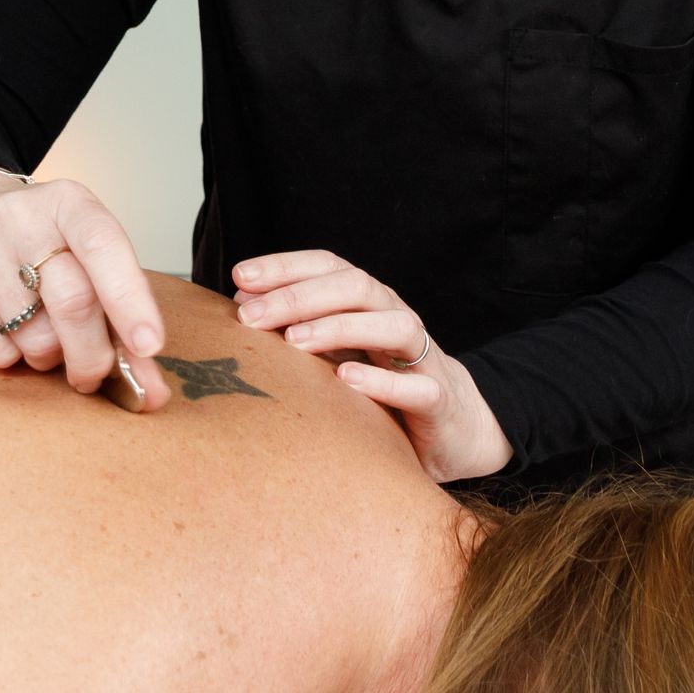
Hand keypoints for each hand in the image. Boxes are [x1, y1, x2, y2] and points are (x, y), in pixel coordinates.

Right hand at [0, 172, 170, 409]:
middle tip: (96, 375)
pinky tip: (8, 329)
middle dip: (94, 355)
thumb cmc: (40, 241)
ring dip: (51, 357)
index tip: (149, 346)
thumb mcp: (83, 250)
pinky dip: (14, 358)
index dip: (130, 299)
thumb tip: (151, 390)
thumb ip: (119, 309)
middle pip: (72, 301)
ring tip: (44, 334)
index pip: (104, 246)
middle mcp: (20, 217)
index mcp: (68, 202)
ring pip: (35, 337)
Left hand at [233, 249, 513, 482]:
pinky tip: (347, 379)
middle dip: (300, 296)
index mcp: (369, 302)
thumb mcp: (338, 350)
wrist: (454, 426)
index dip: (286, 266)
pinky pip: (417, 385)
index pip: (328, 266)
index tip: (239, 275)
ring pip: (393, 325)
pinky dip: (383, 380)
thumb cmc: (382, 382)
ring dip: (341, 327)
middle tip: (251, 315)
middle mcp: (396, 317)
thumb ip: (300, 326)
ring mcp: (421, 357)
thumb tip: (241, 303)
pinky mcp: (438, 399)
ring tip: (295, 341)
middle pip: (356, 287)